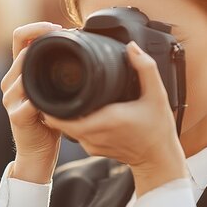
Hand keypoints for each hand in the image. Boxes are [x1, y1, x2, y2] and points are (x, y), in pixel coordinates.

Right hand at [1, 22, 62, 183]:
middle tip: (67, 41)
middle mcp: (10, 82)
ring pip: (22, 73)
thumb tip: (78, 46)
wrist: (37, 153)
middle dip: (43, 43)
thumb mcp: (51, 90)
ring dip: (41, 67)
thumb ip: (54, 71)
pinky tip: (55, 98)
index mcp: (18, 72)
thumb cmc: (47, 120)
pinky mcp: (17, 116)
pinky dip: (41, 98)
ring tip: (63, 67)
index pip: (19, 38)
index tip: (56, 27)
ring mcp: (11, 99)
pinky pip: (28, 102)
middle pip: (22, 52)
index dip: (35, 28)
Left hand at [43, 41, 186, 196]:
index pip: (62, 115)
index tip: (47, 84)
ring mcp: (91, 144)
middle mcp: (93, 135)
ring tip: (64, 94)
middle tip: (52, 83)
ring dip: (63, 113)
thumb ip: (145, 68)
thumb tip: (131, 47)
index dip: (50, 102)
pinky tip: (80, 109)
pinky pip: (75, 133)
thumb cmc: (158, 128)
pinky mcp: (92, 149)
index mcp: (104, 120)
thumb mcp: (157, 95)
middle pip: (59, 119)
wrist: (158, 159)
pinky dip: (73, 122)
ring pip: (66, 127)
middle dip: (53, 103)